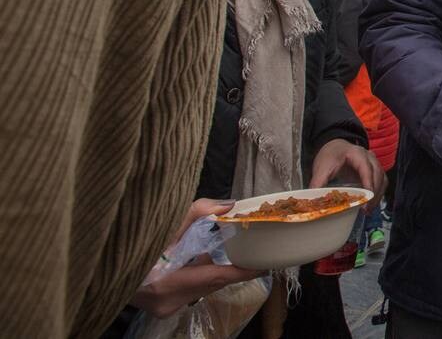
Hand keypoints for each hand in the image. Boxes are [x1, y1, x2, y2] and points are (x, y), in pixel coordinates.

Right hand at [130, 199, 262, 317]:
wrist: (103, 267)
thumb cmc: (131, 244)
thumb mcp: (163, 224)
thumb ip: (196, 213)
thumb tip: (228, 206)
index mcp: (167, 282)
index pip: (217, 277)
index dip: (243, 269)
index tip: (264, 262)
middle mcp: (168, 301)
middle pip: (212, 282)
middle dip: (232, 266)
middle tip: (250, 248)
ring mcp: (165, 308)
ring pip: (203, 287)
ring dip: (214, 270)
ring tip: (229, 251)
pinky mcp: (163, 308)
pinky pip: (192, 290)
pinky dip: (199, 274)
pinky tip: (200, 260)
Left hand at [310, 138, 385, 206]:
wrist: (335, 147)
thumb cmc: (330, 156)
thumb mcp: (321, 168)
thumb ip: (317, 184)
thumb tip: (313, 201)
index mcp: (356, 153)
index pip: (366, 168)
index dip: (368, 184)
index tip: (365, 199)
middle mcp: (369, 157)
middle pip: (378, 174)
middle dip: (374, 193)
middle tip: (365, 208)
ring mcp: (374, 163)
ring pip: (382, 179)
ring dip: (378, 194)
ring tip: (368, 209)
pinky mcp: (374, 171)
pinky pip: (382, 182)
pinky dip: (379, 193)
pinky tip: (370, 204)